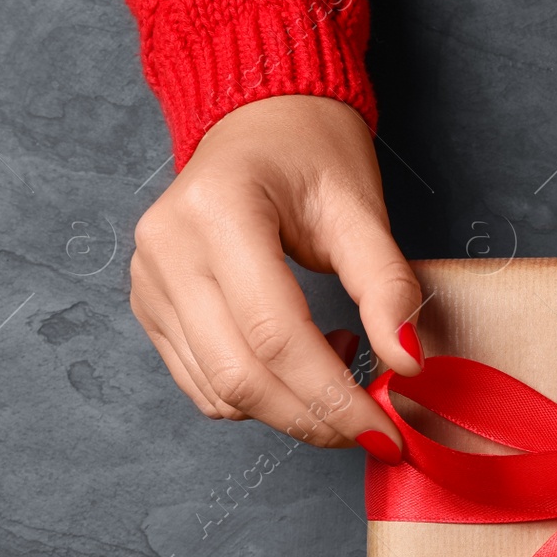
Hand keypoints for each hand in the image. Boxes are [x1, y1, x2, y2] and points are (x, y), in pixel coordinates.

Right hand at [130, 95, 423, 461]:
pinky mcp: (149, 306)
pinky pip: (204, 383)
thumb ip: (387, 287)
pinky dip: (261, 396)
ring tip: (342, 359)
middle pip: (241, 375)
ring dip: (291, 409)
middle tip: (374, 429)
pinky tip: (302, 357)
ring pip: (220, 391)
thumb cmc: (312, 156)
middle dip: (315, 419)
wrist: (259, 122)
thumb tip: (407, 364)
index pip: (276, 335)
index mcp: (218, 211)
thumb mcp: (361, 210)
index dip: (334, 398)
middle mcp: (167, 248)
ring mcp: (148, 280)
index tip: (387, 434)